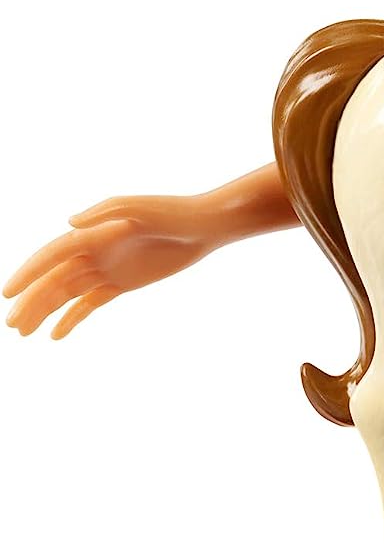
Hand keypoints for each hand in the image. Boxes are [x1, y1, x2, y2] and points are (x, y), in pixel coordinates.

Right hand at [3, 194, 219, 338]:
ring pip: (67, 293)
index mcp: (94, 232)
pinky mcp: (122, 283)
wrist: (204, 226)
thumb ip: (106, 211)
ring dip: (44, 310)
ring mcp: (107, 267)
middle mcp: (94, 250)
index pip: (53, 254)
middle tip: (12, 324)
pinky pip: (90, 303)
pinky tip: (55, 335)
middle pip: (55, 278)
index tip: (8, 293)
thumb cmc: (173, 212)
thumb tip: (70, 222)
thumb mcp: (141, 208)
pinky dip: (72, 318)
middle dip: (32, 300)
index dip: (29, 272)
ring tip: (23, 332)